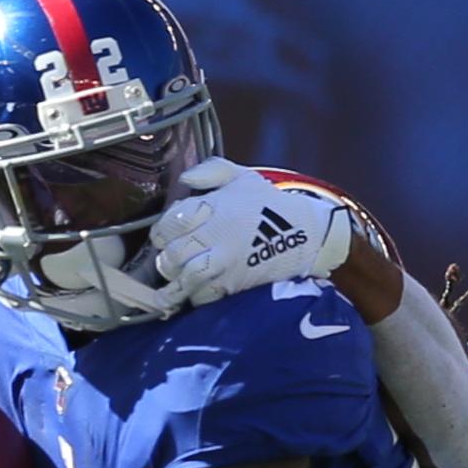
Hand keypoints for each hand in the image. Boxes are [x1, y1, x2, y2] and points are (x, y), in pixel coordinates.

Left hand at [147, 161, 354, 309]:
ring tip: (171, 285)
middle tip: (168, 259)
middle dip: (166, 258)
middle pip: (175, 252)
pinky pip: (205, 295)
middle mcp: (216, 235)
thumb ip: (212, 171)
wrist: (304, 233)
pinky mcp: (234, 283)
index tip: (163, 236)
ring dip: (175, 282)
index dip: (163, 230)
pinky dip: (195, 296)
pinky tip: (193, 293)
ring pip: (186, 276)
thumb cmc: (270, 204)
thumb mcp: (243, 177)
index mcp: (214, 207)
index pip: (174, 220)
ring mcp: (224, 262)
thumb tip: (185, 178)